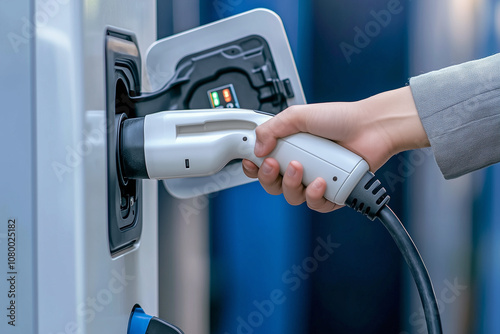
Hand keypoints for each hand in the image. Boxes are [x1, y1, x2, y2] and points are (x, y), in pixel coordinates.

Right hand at [242, 86, 428, 212]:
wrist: (372, 128)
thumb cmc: (341, 118)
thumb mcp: (299, 115)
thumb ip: (272, 128)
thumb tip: (257, 149)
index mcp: (289, 148)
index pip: (263, 164)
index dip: (254, 167)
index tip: (252, 162)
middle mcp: (300, 166)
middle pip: (273, 184)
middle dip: (269, 177)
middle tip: (274, 164)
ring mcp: (315, 180)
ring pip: (292, 196)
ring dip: (292, 185)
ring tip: (301, 168)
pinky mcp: (332, 193)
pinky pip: (316, 204)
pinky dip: (315, 196)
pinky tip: (321, 182)